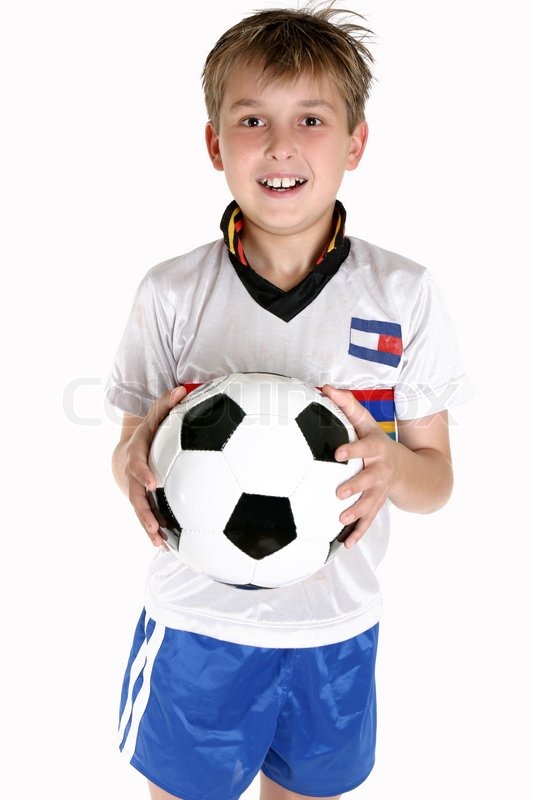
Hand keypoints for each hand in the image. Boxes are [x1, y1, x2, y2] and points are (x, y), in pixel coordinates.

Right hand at [125, 386, 186, 546]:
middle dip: (144, 512)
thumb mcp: (155, 416)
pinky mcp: (145, 503)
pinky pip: (148, 517)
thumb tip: (184, 389)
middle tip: (155, 525)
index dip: (143, 474)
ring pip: (140, 512)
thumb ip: (167, 404)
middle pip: (135, 496)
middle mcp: (135, 476)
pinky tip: (168, 548)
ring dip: (149, 529)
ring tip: (161, 545)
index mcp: (137, 455)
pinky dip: (156, 532)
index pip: (137, 464)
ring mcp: (137, 491)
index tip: (154, 484)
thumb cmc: (149, 433)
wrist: (129, 452)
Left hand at [322, 385, 398, 547]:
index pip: (365, 448)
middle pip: (369, 480)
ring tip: (341, 520)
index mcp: (376, 450)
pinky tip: (345, 544)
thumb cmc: (377, 442)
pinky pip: (368, 522)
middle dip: (356, 486)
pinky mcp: (376, 506)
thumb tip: (325, 386)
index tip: (338, 453)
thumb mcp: (367, 422)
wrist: (408, 469)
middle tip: (339, 493)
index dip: (353, 450)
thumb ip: (347, 405)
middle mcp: (380, 472)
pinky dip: (357, 533)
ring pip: (369, 504)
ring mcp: (379, 492)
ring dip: (357, 514)